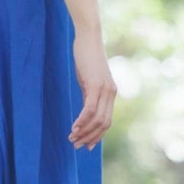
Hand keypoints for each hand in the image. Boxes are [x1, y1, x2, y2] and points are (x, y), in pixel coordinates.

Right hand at [69, 30, 115, 149]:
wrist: (88, 38)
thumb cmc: (86, 57)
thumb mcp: (88, 80)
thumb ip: (89, 95)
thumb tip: (85, 111)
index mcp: (110, 94)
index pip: (107, 121)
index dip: (97, 136)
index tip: (86, 145)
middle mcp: (111, 93)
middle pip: (104, 124)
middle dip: (90, 137)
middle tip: (76, 145)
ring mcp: (105, 90)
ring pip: (97, 119)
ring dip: (84, 131)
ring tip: (72, 138)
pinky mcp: (95, 85)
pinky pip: (90, 109)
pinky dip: (82, 120)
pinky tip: (73, 127)